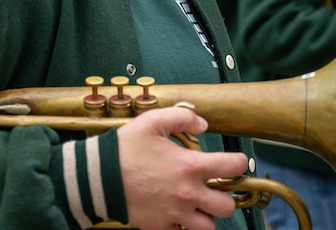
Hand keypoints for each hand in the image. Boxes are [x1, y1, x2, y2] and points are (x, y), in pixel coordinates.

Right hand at [118, 105, 248, 229]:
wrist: (97, 176)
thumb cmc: (124, 148)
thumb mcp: (152, 121)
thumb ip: (182, 117)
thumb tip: (203, 124)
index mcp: (191, 166)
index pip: (233, 167)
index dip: (239, 162)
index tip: (234, 162)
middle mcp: (188, 193)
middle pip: (227, 206)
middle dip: (224, 196)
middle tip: (213, 188)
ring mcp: (175, 213)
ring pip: (209, 227)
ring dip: (207, 215)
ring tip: (196, 204)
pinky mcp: (160, 227)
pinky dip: (182, 226)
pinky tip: (175, 213)